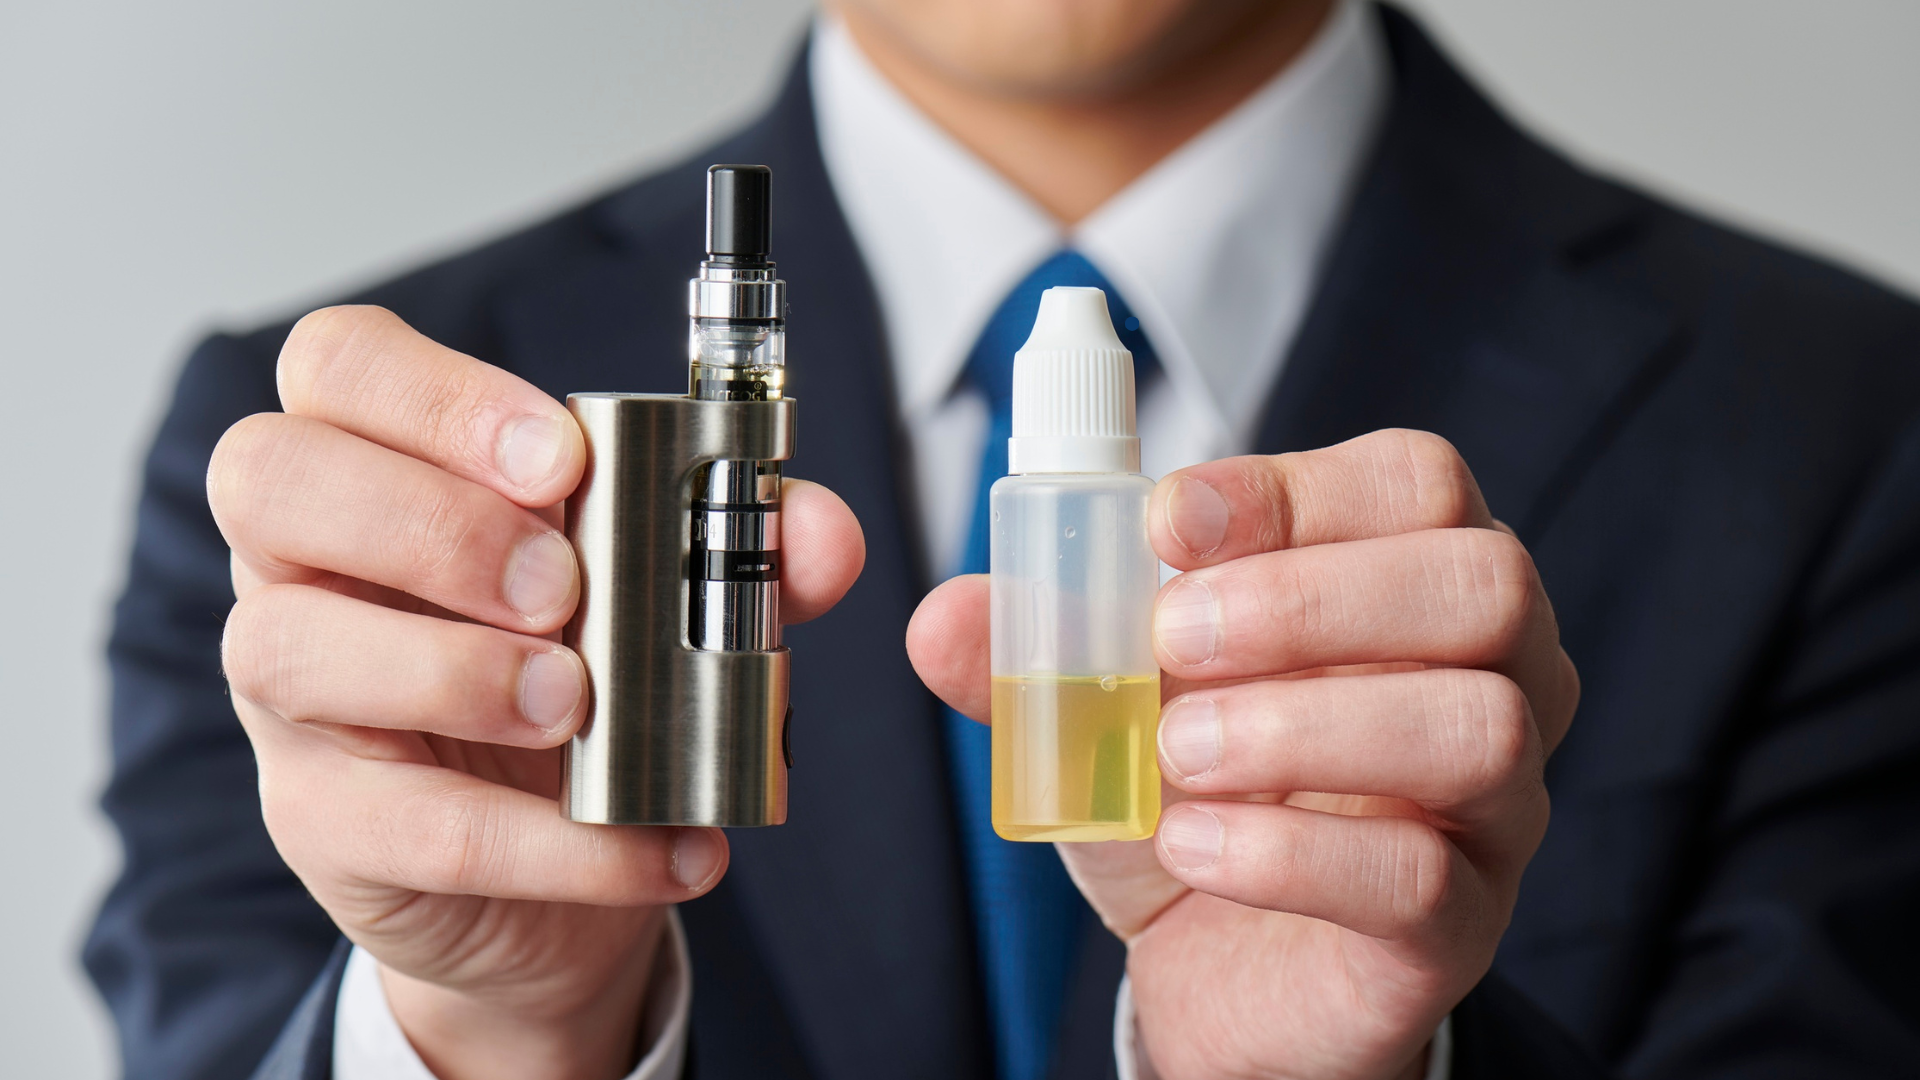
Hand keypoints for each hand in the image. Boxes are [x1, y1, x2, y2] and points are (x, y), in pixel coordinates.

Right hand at [209, 306, 864, 1079]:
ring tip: (580, 705)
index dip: (433, 393)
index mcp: (378, 461)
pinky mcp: (325, 824)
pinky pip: (404, 827)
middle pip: (270, 477)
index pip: (337, 364)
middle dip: (431, 522)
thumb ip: (745, 546)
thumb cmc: (590, 671)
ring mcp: (292, 697)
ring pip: (286, 647)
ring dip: (454, 671)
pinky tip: (655, 842)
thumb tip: (818, 531)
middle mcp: (303, 561)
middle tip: (564, 587)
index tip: (563, 455)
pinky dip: (548, 843)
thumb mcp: (671, 589)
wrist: (568, 855)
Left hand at [908, 430, 1576, 1079]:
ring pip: (1474, 724)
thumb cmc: (1195, 793)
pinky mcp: (1462, 925)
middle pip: (1482, 582)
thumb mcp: (1108, 698)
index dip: (1295, 486)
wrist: (1213, 961)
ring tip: (1177, 751)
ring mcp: (1496, 806)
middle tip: (1173, 641)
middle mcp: (1496, 677)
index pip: (1416, 481)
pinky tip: (1191, 844)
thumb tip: (946, 616)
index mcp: (1415, 579)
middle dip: (1308, 597)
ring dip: (1300, 724)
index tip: (1166, 524)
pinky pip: (1419, 876)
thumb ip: (1040, 645)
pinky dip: (1285, 851)